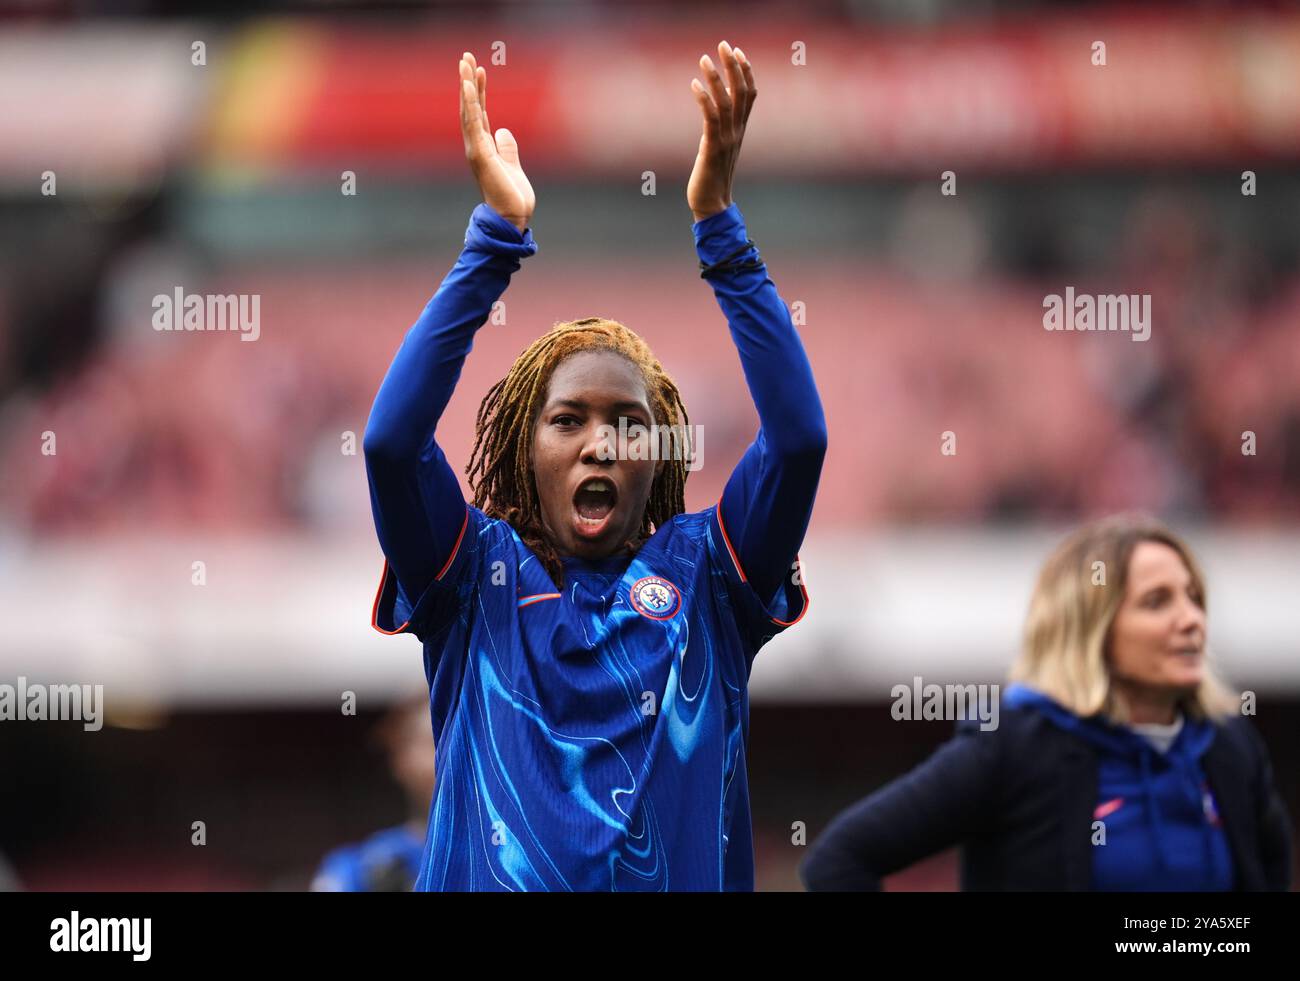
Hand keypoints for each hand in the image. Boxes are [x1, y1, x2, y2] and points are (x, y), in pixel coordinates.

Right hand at [459, 51, 534, 232]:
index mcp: (484, 148)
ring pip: (468, 112)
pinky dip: (469, 104)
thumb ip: (508, 149)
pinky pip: (473, 124)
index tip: (478, 70)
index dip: (477, 91)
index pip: (479, 113)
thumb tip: (503, 132)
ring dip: (466, 87)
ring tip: (465, 64)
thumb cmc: (513, 198)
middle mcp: (476, 147)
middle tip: (466, 56)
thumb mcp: (513, 166)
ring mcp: (476, 150)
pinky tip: (468, 87)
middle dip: (467, 81)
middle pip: (470, 108)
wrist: (513, 218)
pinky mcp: (481, 155)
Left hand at [687, 40, 755, 222]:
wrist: (713, 205)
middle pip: (741, 92)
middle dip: (733, 66)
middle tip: (724, 44)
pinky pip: (711, 119)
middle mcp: (736, 132)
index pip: (749, 95)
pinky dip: (704, 100)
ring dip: (716, 78)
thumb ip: (719, 129)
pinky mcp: (712, 149)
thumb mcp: (718, 148)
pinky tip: (694, 85)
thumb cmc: (712, 178)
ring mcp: (726, 141)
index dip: (746, 72)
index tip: (738, 52)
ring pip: (726, 102)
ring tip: (704, 58)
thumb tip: (714, 109)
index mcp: (740, 131)